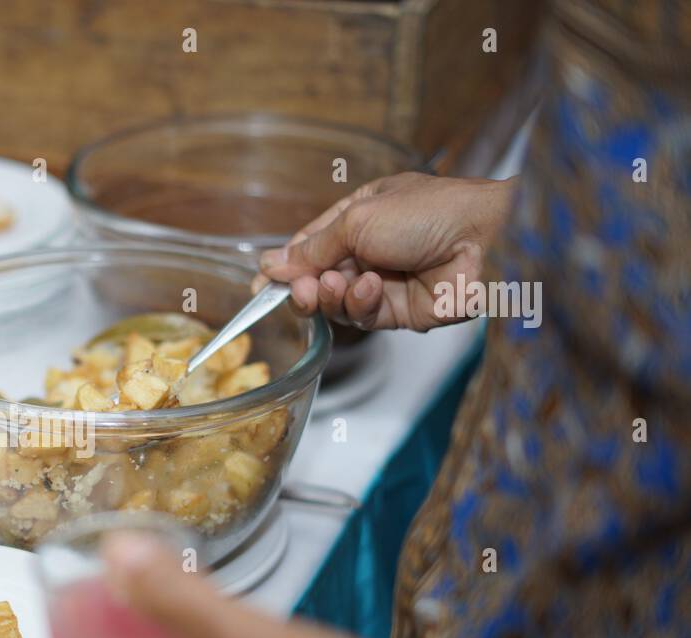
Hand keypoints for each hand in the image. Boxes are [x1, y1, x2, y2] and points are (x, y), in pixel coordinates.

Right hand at [257, 172, 515, 331]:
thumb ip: (312, 248)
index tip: (261, 286)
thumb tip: (270, 264)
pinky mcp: (402, 312)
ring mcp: (386, 283)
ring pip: (338, 302)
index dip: (285, 266)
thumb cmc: (428, 212)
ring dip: (331, 296)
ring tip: (335, 285)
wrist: (485, 237)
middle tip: (299, 291)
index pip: (311, 245)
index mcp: (361, 216)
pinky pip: (366, 316)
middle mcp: (372, 250)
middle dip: (304, 287)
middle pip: (319, 279)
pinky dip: (361, 304)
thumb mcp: (357, 220)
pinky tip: (370, 288)